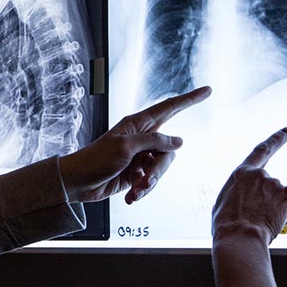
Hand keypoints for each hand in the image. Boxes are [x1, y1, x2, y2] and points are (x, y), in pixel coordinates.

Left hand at [59, 86, 211, 203]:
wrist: (77, 183)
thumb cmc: (96, 160)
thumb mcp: (126, 148)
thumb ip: (154, 141)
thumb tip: (178, 141)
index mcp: (138, 124)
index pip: (170, 108)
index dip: (190, 99)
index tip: (208, 90)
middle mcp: (142, 138)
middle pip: (169, 150)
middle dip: (159, 169)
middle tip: (145, 179)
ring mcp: (140, 156)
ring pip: (161, 169)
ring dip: (149, 182)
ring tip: (135, 190)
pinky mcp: (136, 173)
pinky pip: (150, 182)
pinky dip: (142, 190)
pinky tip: (130, 196)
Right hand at [212, 128, 286, 242]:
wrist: (239, 237)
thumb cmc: (227, 224)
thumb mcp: (224, 201)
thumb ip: (239, 190)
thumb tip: (244, 195)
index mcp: (242, 173)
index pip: (262, 150)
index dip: (276, 139)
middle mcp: (261, 176)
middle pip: (268, 185)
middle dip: (265, 199)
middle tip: (254, 215)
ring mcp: (275, 187)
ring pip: (278, 197)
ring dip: (272, 207)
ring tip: (258, 221)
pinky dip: (280, 215)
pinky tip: (268, 223)